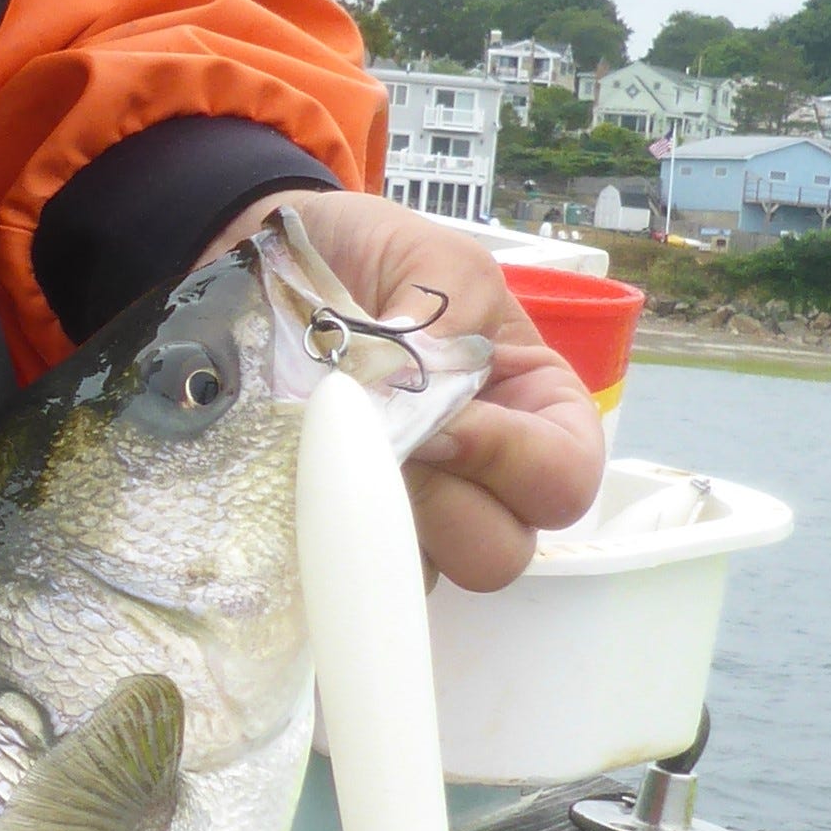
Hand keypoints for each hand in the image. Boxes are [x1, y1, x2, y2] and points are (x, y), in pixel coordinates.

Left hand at [221, 189, 605, 590]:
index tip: (443, 424)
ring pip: (426, 574)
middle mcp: (485, 475)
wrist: (267, 262)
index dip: (513, 464)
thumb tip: (424, 388)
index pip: (564, 478)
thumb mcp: (432, 260)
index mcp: (533, 407)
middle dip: (445, 509)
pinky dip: (331, 541)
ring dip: (383, 527)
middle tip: (382, 447)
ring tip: (335, 459)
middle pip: (503, 551)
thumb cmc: (369, 256)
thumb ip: (448, 316)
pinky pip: (353, 573)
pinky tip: (303, 486)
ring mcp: (414, 511)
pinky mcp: (347, 530)